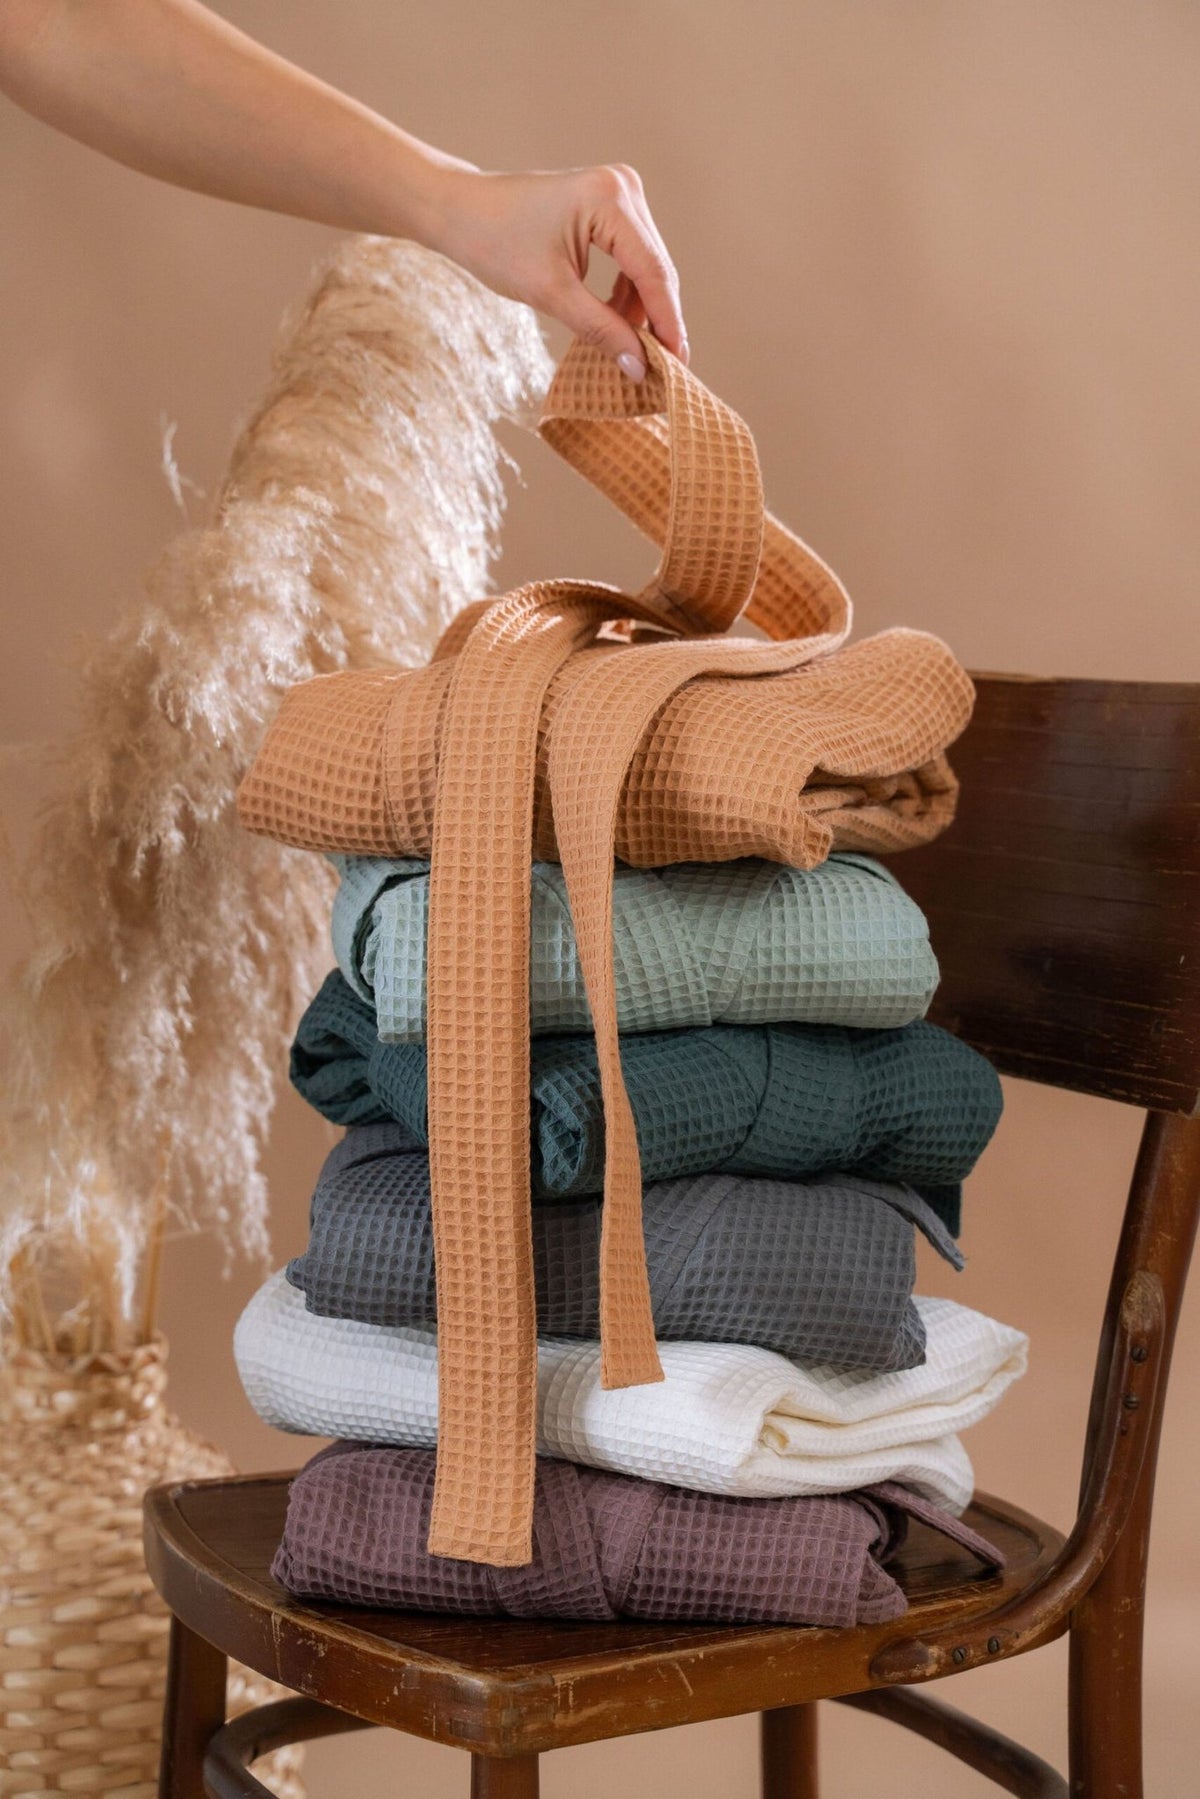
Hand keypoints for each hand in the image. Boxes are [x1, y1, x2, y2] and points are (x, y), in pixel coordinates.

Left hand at [427, 163, 687, 379]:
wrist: (460, 212)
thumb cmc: (494, 244)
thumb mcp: (550, 294)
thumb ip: (600, 330)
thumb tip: (640, 367)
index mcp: (608, 199)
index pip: (653, 271)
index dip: (667, 323)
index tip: (678, 366)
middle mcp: (622, 187)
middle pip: (655, 267)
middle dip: (658, 319)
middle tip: (663, 369)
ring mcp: (618, 193)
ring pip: (646, 265)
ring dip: (641, 308)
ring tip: (633, 350)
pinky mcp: (609, 205)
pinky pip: (631, 257)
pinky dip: (627, 292)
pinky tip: (617, 320)